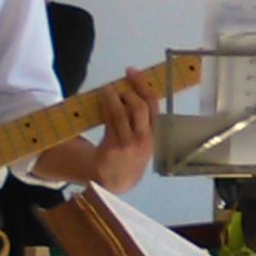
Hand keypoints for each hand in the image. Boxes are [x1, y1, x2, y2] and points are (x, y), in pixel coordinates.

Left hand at [88, 67, 158, 192]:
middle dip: (130, 90)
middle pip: (140, 107)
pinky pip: (110, 122)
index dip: (143, 86)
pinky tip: (101, 102)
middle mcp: (144, 140)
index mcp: (153, 136)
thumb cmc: (127, 157)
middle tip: (119, 83)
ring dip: (114, 97)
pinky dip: (106, 107)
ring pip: (123, 113)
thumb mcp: (141, 143)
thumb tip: (129, 91)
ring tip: (107, 90)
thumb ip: (139, 123)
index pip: (153, 107)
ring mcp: (129, 145)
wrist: (114, 182)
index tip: (132, 72)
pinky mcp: (113, 148)